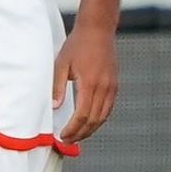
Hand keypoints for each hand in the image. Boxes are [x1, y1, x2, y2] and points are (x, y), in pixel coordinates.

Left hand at [53, 24, 118, 142]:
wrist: (98, 29)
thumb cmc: (78, 44)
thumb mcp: (61, 64)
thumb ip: (58, 87)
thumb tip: (55, 108)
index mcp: (90, 83)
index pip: (82, 115)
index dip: (72, 129)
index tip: (63, 136)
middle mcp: (104, 87)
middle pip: (94, 120)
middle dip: (80, 134)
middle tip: (68, 141)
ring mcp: (112, 87)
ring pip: (103, 117)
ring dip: (90, 129)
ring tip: (77, 136)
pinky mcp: (115, 85)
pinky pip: (108, 108)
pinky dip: (99, 119)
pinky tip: (89, 123)